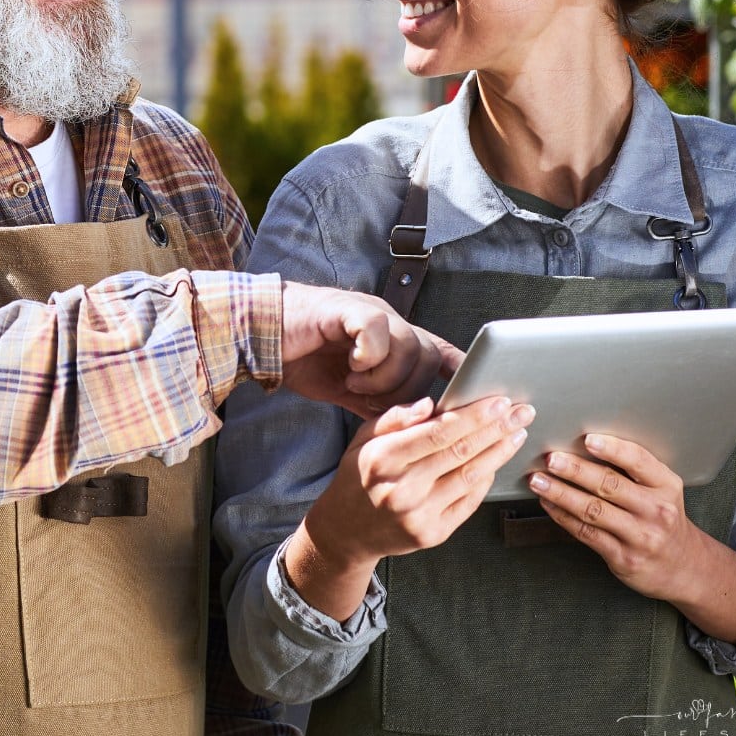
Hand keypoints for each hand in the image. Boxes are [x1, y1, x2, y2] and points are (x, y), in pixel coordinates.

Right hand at [279, 282, 461, 416]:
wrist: (261, 333)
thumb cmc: (304, 357)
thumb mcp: (348, 387)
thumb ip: (380, 402)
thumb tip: (409, 427)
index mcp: (393, 338)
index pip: (439, 350)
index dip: (458, 371)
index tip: (475, 394)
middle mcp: (389, 321)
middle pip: (428, 354)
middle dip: (408, 389)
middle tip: (375, 401)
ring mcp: (371, 311)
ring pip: (408, 346)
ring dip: (385, 378)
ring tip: (356, 387)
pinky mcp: (349, 308)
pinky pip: (377, 332)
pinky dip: (368, 359)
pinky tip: (350, 369)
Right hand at [287, 395, 534, 620]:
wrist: (346, 531)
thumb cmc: (360, 474)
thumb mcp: (365, 438)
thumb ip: (397, 418)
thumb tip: (431, 404)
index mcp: (384, 459)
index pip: (439, 432)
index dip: (474, 416)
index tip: (500, 401)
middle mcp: (402, 489)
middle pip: (461, 453)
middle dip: (497, 429)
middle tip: (522, 412)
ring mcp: (418, 516)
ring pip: (470, 477)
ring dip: (499, 453)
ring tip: (517, 434)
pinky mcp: (432, 535)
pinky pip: (469, 502)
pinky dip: (486, 479)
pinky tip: (497, 461)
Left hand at [527, 433, 735, 642]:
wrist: (683, 567)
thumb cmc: (664, 519)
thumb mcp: (663, 490)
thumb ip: (634, 471)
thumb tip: (587, 444)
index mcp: (666, 486)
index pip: (638, 461)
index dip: (612, 448)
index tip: (587, 438)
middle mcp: (656, 510)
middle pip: (610, 485)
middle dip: (576, 470)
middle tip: (551, 458)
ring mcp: (640, 537)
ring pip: (594, 510)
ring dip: (562, 493)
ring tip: (539, 481)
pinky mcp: (624, 558)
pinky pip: (587, 533)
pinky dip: (563, 517)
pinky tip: (548, 504)